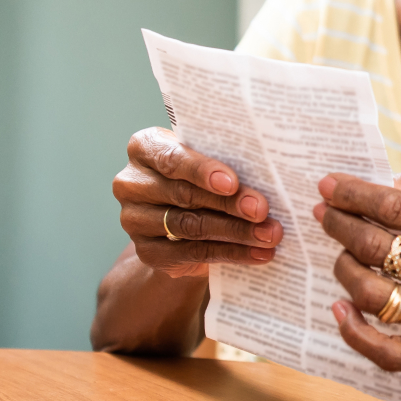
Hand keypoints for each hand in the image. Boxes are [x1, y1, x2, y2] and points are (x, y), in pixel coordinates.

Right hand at [112, 127, 281, 277]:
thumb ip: (224, 164)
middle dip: (229, 203)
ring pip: (191, 226)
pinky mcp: (147, 252)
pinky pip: (193, 253)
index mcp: (145, 148)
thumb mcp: (206, 164)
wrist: (179, 226)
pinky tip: (258, 253)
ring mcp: (134, 220)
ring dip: (236, 232)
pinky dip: (231, 253)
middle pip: (185, 194)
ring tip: (269, 235)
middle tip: (262, 210)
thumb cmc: (200, 179)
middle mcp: (132, 183)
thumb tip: (269, 179)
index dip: (202, 171)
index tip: (232, 183)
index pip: (171, 158)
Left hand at [315, 173, 400, 372]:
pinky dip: (353, 331)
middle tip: (324, 215)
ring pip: (372, 295)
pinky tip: (340, 308)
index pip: (396, 208)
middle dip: (340, 225)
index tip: (328, 185)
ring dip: (344, 269)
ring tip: (341, 255)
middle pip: (377, 248)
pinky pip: (385, 351)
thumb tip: (379, 184)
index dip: (354, 195)